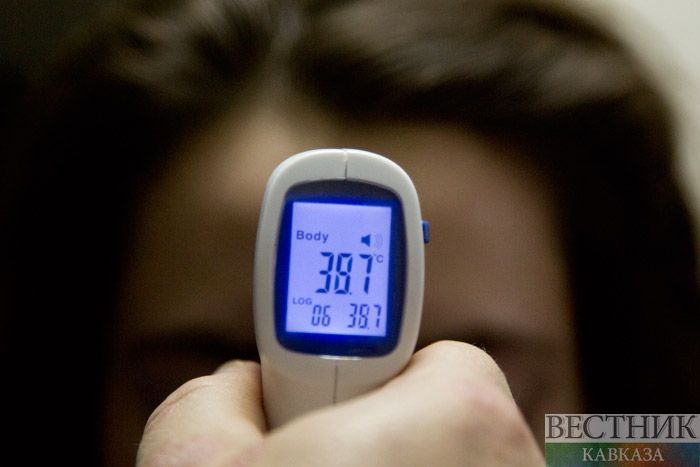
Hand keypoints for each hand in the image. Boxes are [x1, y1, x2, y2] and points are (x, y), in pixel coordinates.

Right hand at [137, 340, 543, 465]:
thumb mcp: (194, 461)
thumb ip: (213, 392)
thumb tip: (241, 390)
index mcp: (456, 413)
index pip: (411, 331)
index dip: (363, 304)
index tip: (361, 238)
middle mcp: (513, 464)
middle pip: (421, 407)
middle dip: (361, 428)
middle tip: (310, 461)